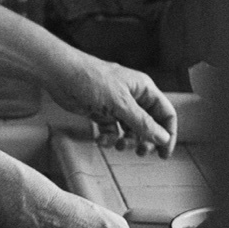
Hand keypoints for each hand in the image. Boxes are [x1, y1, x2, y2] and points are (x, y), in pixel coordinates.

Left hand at [44, 52, 177, 157]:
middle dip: (146, 140)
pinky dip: (109, 138)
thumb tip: (163, 138)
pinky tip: (101, 140)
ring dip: (127, 141)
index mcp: (144, 89)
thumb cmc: (92, 80)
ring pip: (131, 130)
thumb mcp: (120, 104)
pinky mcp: (101, 111)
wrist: (60, 74)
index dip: (168, 134)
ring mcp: (117, 105)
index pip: (166, 113)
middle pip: (149, 124)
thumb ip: (142, 123)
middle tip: (141, 152)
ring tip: (119, 146)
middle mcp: (133, 97)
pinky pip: (112, 130)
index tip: (163, 154)